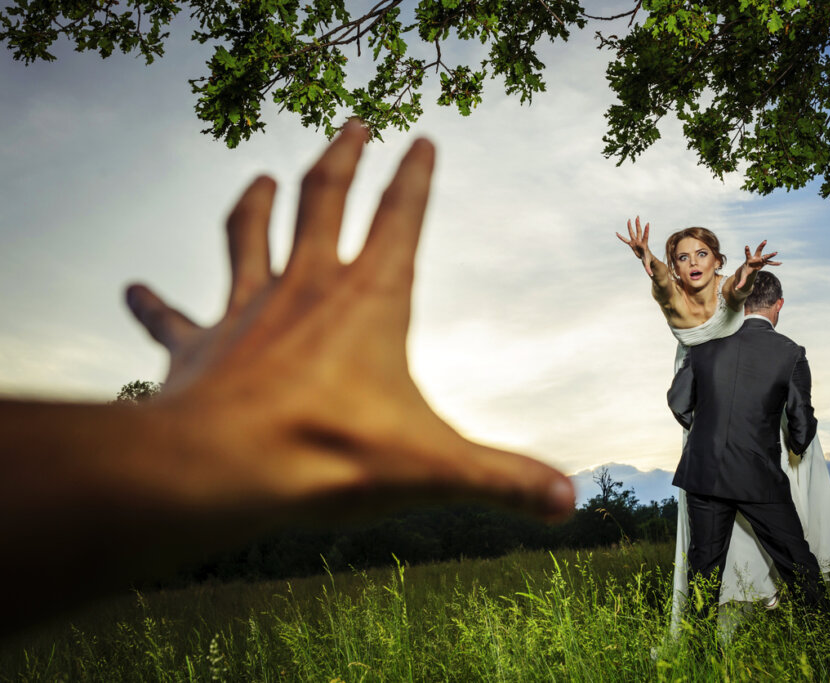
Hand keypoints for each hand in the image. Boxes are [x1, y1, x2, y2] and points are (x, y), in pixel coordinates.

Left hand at [125, 120, 574, 526]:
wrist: (220, 470)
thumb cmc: (330, 457)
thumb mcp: (434, 470)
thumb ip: (504, 481)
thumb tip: (570, 504)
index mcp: (369, 298)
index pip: (401, 215)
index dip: (415, 175)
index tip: (423, 138)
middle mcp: (307, 285)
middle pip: (323, 195)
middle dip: (342, 156)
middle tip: (354, 123)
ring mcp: (248, 308)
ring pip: (248, 232)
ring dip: (255, 200)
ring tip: (259, 176)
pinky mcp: (200, 344)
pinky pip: (171, 317)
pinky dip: (151, 304)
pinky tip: (131, 291)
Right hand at [615, 216, 653, 276]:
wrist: (647, 258)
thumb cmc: (648, 260)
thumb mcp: (648, 264)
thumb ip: (649, 269)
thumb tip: (651, 275)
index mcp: (644, 244)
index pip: (646, 236)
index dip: (647, 231)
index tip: (647, 224)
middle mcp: (639, 241)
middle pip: (638, 231)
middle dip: (638, 225)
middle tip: (637, 217)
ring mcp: (635, 242)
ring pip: (632, 233)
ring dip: (631, 226)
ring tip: (629, 219)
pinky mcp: (632, 244)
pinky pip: (625, 240)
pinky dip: (621, 237)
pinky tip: (616, 233)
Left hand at [735, 240, 780, 289]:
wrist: (748, 268)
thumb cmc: (745, 271)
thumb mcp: (743, 277)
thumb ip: (740, 283)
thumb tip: (736, 289)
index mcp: (748, 260)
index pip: (747, 254)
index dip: (747, 251)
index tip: (746, 246)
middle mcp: (755, 258)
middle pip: (758, 251)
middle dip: (761, 246)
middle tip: (765, 241)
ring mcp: (760, 260)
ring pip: (766, 255)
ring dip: (771, 255)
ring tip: (776, 253)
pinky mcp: (763, 262)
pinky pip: (770, 263)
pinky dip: (774, 264)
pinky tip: (780, 263)